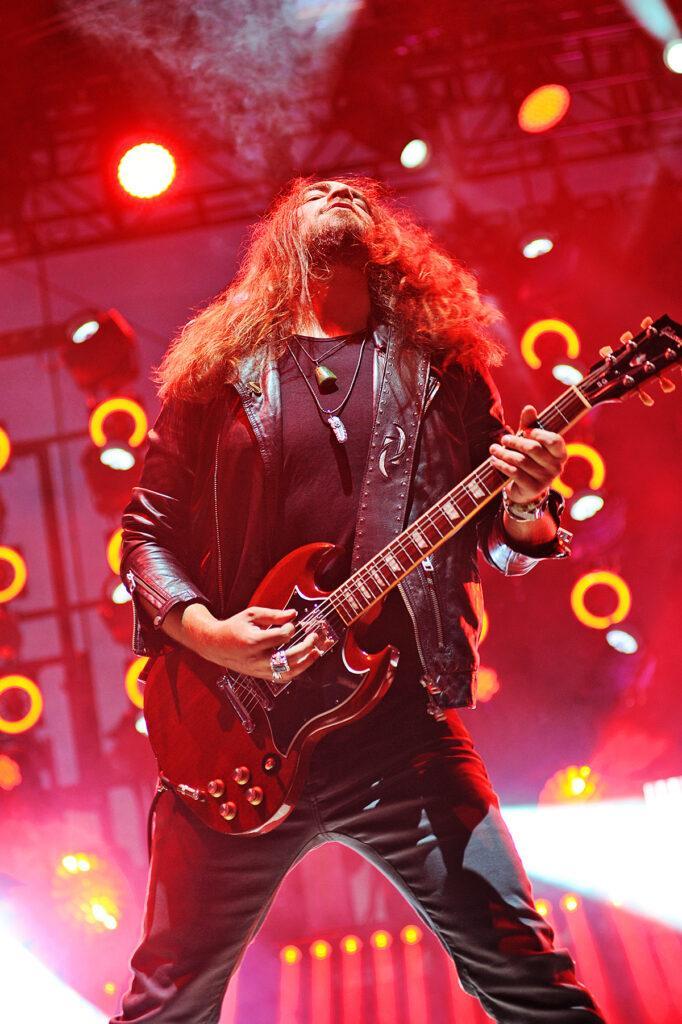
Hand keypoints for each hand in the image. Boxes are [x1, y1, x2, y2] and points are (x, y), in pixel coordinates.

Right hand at [192, 605, 319, 681]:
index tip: (291, 623)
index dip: (291, 628)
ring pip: (288, 672)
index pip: (281, 637)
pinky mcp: (260, 675)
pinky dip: (295, 670)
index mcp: (253, 642)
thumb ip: (274, 615)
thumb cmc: (233, 628)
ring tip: (316, 652)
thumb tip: (294, 614)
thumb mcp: (251, 614)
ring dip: (305, 663)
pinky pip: (282, 677)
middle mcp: (257, 659)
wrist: (215, 645)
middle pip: (288, 658)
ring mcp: (258, 670)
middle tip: (314, 637)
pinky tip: (304, 661)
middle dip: (306, 647)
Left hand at [489, 404, 566, 503]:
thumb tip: (529, 408)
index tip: (526, 431)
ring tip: (493, 449)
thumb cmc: (529, 459)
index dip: (539, 434)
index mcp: (560, 453)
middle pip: (533, 449)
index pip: (555, 440)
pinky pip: (515, 473)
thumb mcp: (530, 441)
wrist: (525, 489)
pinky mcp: (533, 489)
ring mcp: (546, 479)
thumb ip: (530, 425)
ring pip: (521, 461)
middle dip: (515, 442)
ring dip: (504, 453)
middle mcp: (556, 467)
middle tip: (503, 439)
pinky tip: (494, 460)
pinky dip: (502, 465)